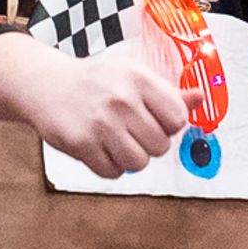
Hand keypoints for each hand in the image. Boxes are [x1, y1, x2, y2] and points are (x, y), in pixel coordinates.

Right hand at [0, 34, 187, 178]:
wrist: (47, 85)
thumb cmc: (96, 82)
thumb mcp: (132, 75)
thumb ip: (168, 92)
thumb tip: (200, 98)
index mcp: (139, 78)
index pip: (178, 118)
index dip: (169, 125)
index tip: (154, 120)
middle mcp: (121, 99)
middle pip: (160, 146)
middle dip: (149, 144)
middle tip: (131, 131)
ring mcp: (100, 123)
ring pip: (139, 163)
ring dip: (130, 158)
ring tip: (117, 142)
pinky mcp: (81, 144)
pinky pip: (112, 172)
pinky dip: (109, 166)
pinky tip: (100, 148)